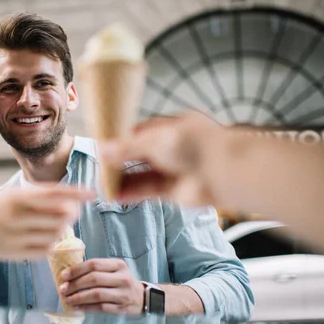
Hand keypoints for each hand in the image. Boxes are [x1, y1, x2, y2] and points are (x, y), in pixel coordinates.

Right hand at [0, 187, 93, 260]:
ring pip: (54, 234)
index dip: (76, 193)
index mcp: (17, 196)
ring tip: (60, 226)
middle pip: (60, 215)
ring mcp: (16, 236)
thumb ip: (34, 196)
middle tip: (73, 212)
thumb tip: (65, 200)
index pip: (56, 193)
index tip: (92, 194)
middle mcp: (18, 215)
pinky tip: (48, 239)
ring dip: (62, 229)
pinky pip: (43, 250)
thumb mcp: (8, 194)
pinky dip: (51, 244)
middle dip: (72, 212)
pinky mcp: (13, 253)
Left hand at [58, 258, 143, 314]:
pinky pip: (101, 307)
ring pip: (97, 294)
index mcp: (118, 265)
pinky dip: (87, 307)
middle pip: (94, 279)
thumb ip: (97, 269)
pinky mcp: (122, 308)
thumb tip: (70, 274)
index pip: (94, 264)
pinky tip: (77, 307)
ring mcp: (123, 294)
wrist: (143, 297)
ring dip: (79, 297)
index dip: (76, 270)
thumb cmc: (122, 281)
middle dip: (75, 284)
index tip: (63, 276)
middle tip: (63, 289)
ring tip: (68, 299)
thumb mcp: (115, 270)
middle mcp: (122, 278)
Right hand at [99, 112, 223, 205]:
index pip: (141, 133)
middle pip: (140, 156)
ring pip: (143, 175)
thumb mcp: (154, 140)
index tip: (104, 148)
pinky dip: (132, 193)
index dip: (122, 140)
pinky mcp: (174, 191)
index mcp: (171, 127)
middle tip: (100, 168)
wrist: (222, 171)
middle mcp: (173, 148)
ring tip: (103, 185)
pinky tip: (116, 196)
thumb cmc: (194, 145)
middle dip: (120, 162)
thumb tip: (103, 149)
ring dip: (124, 180)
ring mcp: (174, 170)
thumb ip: (127, 147)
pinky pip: (148, 191)